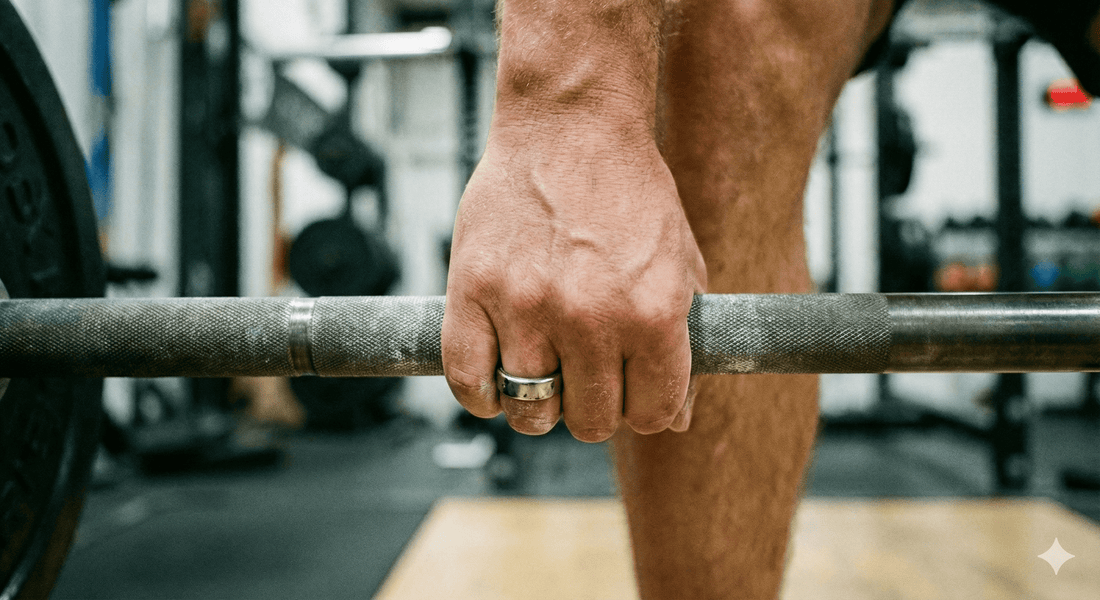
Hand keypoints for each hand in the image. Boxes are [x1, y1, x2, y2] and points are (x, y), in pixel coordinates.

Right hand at [442, 124, 705, 441]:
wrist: (571, 127)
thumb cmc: (631, 195)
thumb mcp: (681, 265)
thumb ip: (684, 346)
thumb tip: (675, 422)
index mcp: (654, 312)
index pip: (650, 413)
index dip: (642, 407)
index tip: (628, 389)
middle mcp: (591, 316)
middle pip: (589, 420)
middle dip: (590, 405)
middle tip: (583, 374)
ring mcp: (526, 304)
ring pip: (529, 409)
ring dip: (537, 403)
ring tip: (541, 372)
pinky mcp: (472, 289)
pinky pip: (468, 381)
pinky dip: (482, 396)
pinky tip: (497, 378)